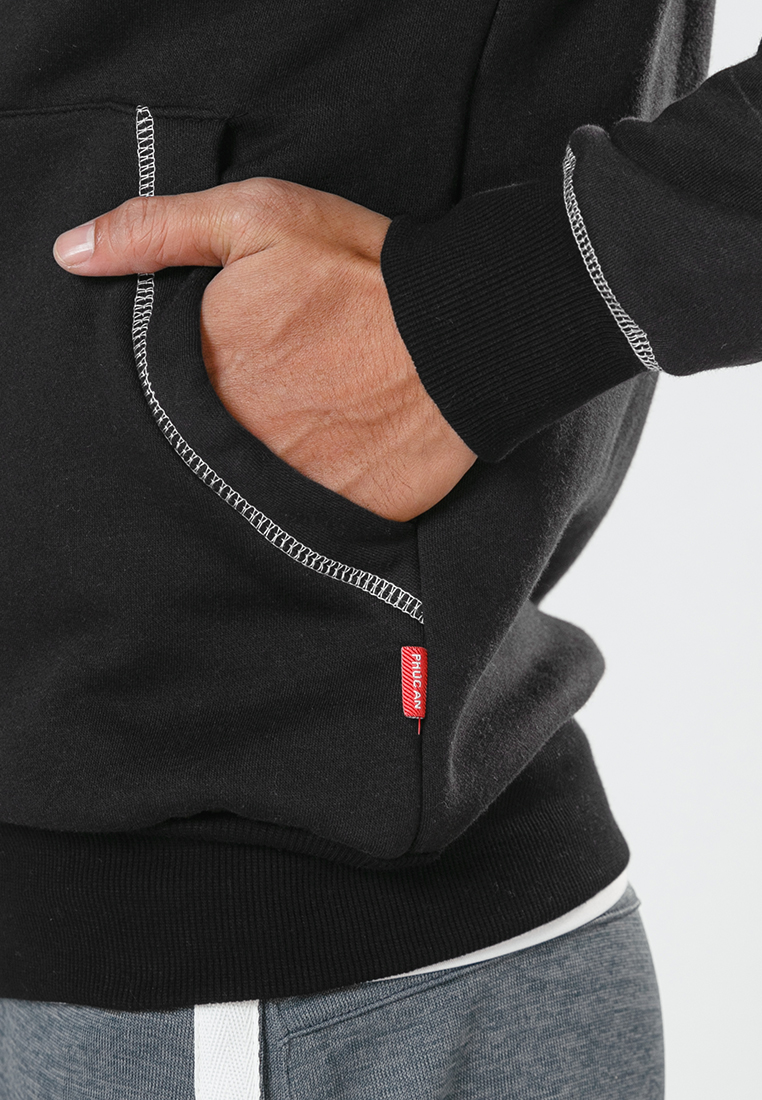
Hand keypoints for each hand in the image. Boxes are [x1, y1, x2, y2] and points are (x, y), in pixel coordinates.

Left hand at [53, 178, 475, 520]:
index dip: (196, 377)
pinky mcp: (347, 514)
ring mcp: (293, 484)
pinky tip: (345, 451)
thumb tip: (69, 255)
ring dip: (275, 458)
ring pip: (256, 483)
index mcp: (205, 371)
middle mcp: (239, 438)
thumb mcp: (258, 219)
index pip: (164, 394)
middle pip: (209, 443)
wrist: (467, 331)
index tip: (238, 362)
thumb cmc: (362, 272)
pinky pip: (316, 512)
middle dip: (236, 420)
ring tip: (316, 418)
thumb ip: (157, 232)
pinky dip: (323, 487)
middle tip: (286, 388)